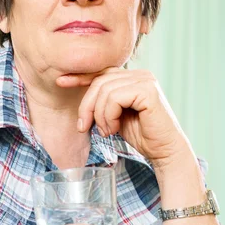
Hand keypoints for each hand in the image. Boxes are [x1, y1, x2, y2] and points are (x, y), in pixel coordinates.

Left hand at [56, 68, 190, 167]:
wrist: (163, 151)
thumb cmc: (141, 135)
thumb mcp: (114, 116)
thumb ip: (103, 103)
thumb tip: (81, 99)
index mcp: (132, 78)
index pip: (101, 73)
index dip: (80, 77)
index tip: (60, 82)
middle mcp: (140, 75)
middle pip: (99, 81)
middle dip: (86, 106)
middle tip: (84, 126)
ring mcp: (145, 80)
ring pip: (104, 91)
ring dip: (99, 115)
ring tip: (106, 131)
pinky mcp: (148, 91)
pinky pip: (114, 98)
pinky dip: (109, 115)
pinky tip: (115, 128)